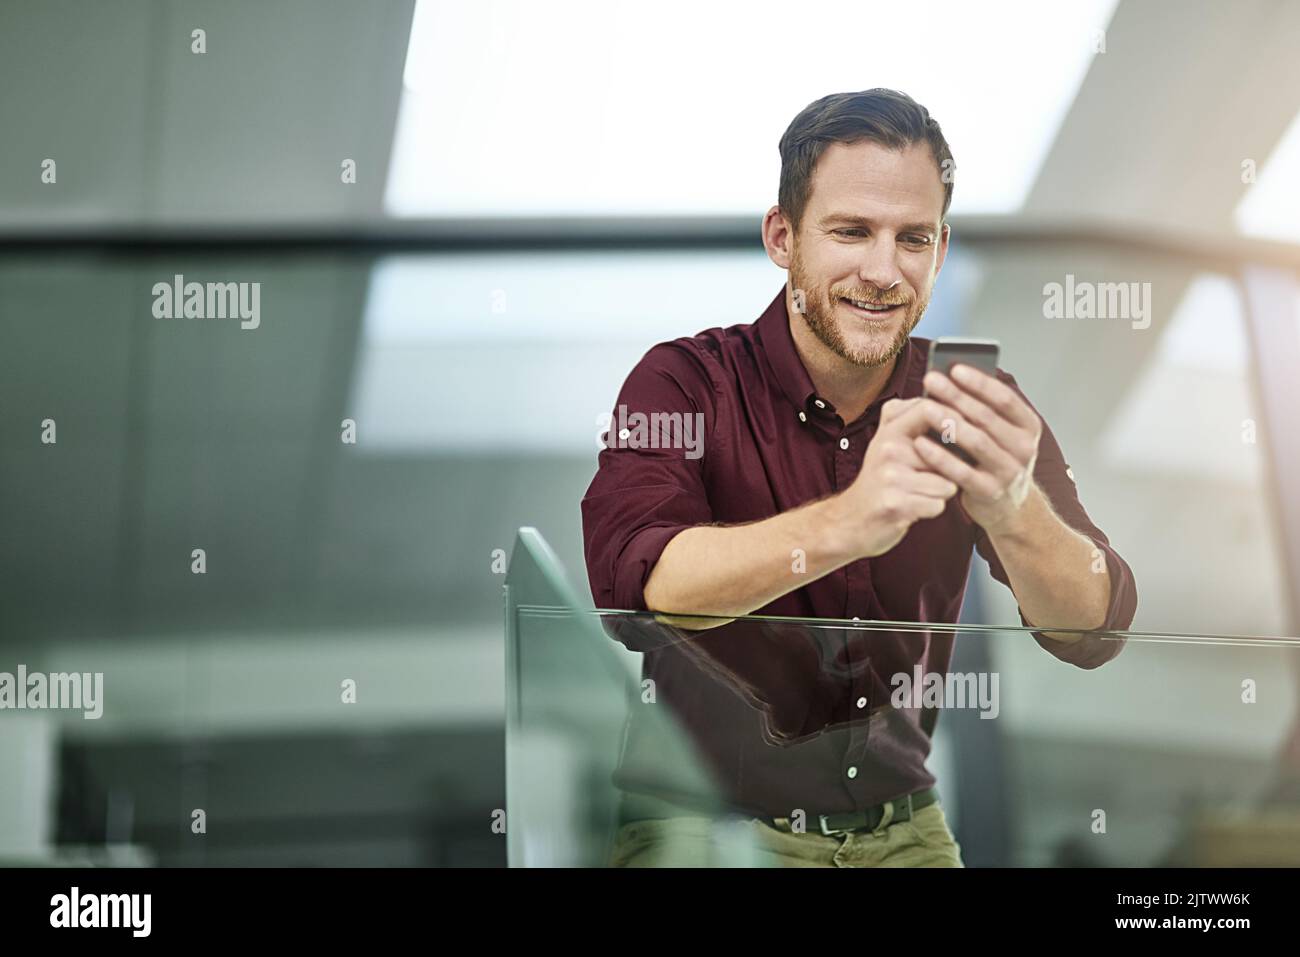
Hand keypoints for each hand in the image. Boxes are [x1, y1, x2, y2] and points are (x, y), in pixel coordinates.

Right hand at [837, 395, 959, 558]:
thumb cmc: (878, 480)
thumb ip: (908, 418)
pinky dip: (931, 509)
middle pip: (946, 455)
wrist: (849, 520)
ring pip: (946, 483)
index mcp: (889, 431)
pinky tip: (913, 508)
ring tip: (918, 493)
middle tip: (928, 476)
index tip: (963, 431)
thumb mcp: (885, 442)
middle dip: (947, 469)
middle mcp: (888, 450)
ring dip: (940, 492)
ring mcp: (891, 478)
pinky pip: (937, 505)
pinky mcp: (896, 505)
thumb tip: (944, 397)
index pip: (929, 409)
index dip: (953, 417)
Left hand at [914, 363, 1041, 532]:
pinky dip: (940, 457)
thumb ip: (982, 411)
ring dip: (949, 423)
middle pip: (987, 417)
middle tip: (931, 380)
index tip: (954, 368)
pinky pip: (962, 472)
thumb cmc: (994, 459)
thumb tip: (949, 378)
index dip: (980, 382)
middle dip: (957, 396)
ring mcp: (1009, 472)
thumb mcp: (999, 434)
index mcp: (1028, 426)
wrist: (1009, 507)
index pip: (1005, 399)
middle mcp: (1024, 448)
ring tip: (924, 408)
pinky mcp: (990, 492)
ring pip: (977, 442)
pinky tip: (920, 443)